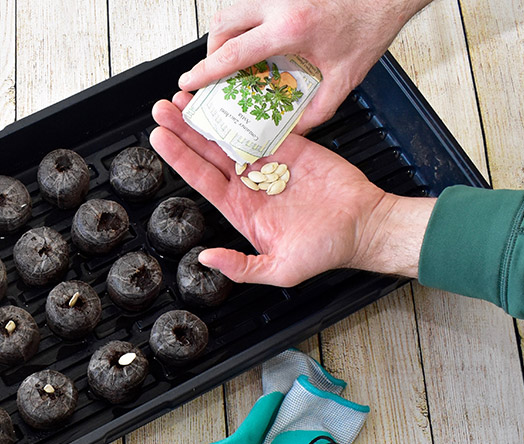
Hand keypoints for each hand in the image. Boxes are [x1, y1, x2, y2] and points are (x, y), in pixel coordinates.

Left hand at [150, 94, 434, 285]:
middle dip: (185, 129)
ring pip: (232, 134)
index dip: (180, 158)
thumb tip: (206, 259)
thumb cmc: (325, 252)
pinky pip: (265, 125)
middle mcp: (250, 184)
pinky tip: (229, 94)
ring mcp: (270, 163)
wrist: (365, 226)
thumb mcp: (280, 270)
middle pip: (209, 152)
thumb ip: (242, 267)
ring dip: (210, 116)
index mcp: (241, 210)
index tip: (159, 139)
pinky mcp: (294, 146)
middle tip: (163, 108)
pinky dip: (247, 110)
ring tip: (186, 96)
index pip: (202, 180)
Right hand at [180, 0, 433, 129]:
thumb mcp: (344, 78)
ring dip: (225, 34)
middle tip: (215, 71)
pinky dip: (243, 21)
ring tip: (233, 56)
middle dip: (212, 50)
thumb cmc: (369, 27)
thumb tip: (293, 129)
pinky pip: (250, 3)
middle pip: (223, 24)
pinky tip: (254, 37)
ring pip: (232, 9)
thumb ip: (317, 110)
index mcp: (290, 29)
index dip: (206, 71)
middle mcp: (278, 4)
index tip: (189, 82)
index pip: (233, 53)